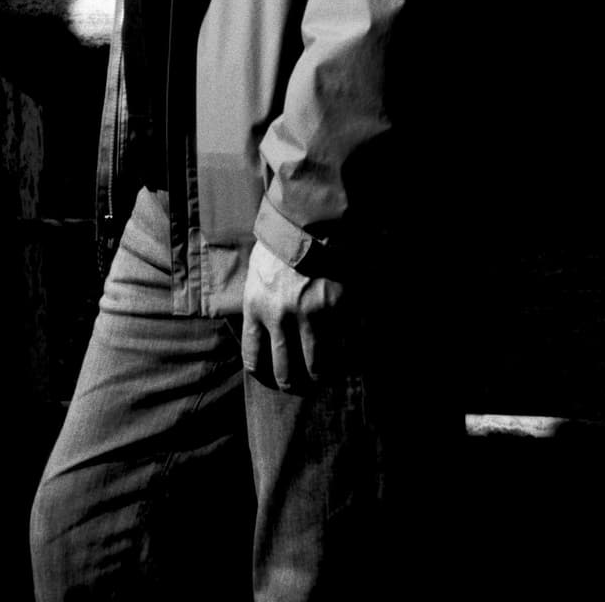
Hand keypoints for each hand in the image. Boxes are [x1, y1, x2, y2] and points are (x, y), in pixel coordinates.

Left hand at [240, 240, 341, 394]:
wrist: (313, 217)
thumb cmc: (282, 240)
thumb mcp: (257, 269)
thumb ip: (259, 300)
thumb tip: (261, 324)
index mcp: (257, 306)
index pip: (253, 355)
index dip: (260, 371)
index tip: (268, 375)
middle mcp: (283, 317)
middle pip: (286, 370)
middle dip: (292, 383)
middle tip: (298, 386)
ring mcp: (314, 316)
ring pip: (319, 366)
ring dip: (323, 375)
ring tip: (326, 377)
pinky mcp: (341, 309)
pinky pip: (348, 347)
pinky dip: (351, 357)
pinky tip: (352, 360)